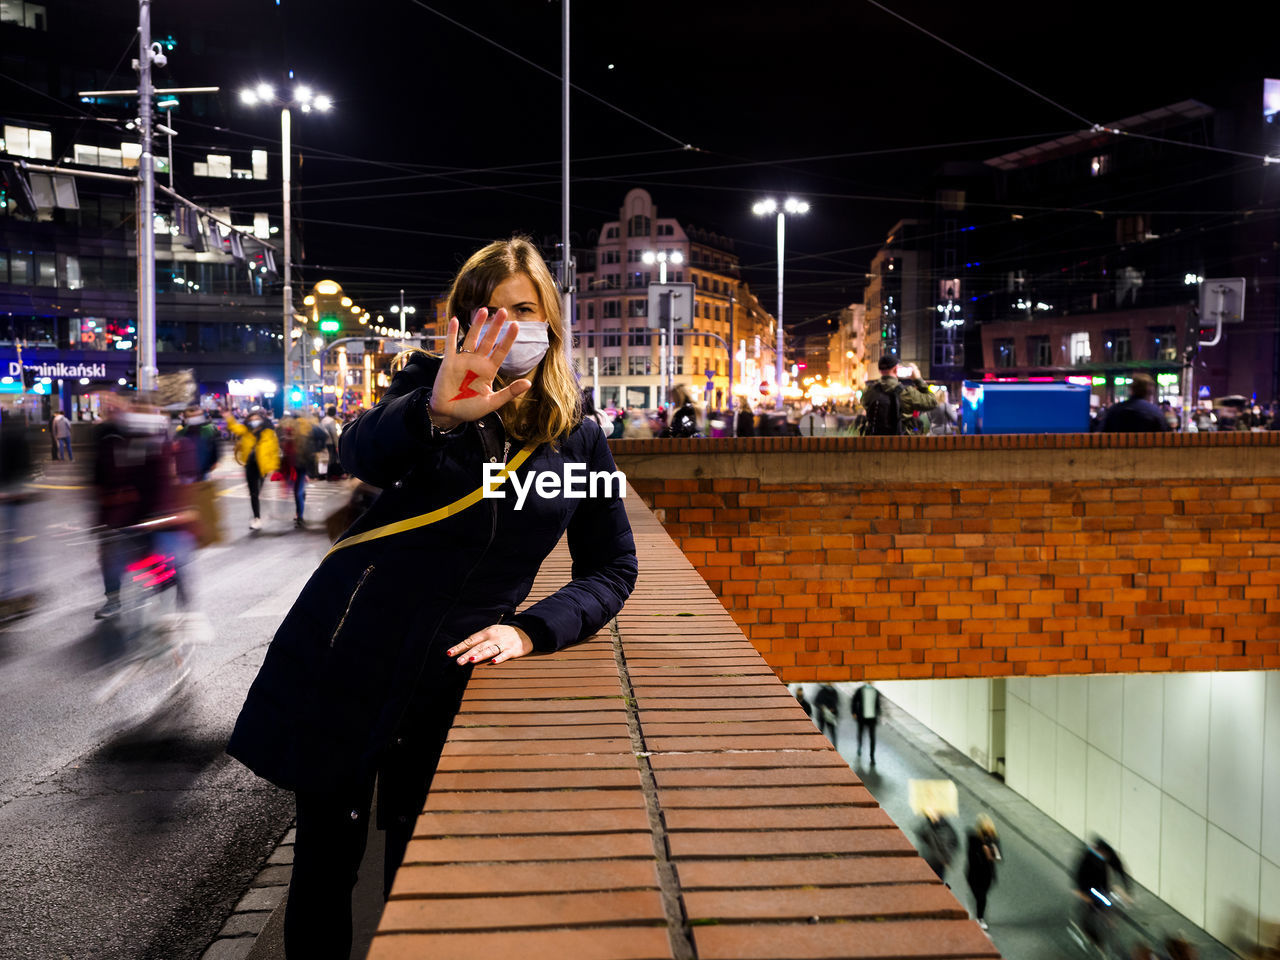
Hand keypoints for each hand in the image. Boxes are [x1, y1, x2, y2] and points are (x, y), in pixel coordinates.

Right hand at [429, 310, 532, 429]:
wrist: (448, 414)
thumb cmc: (470, 409)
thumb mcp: (492, 403)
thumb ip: (509, 392)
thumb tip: (528, 383)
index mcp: (489, 371)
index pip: (501, 351)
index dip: (508, 338)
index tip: (516, 325)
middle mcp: (477, 362)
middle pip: (488, 340)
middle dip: (495, 326)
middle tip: (503, 311)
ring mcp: (463, 361)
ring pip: (471, 338)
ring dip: (477, 324)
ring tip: (483, 310)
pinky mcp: (449, 362)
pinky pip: (450, 345)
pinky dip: (452, 333)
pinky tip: (454, 320)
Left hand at [447, 624, 533, 665]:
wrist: (524, 632)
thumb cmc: (503, 634)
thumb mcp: (490, 632)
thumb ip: (479, 640)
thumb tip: (463, 648)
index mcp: (486, 633)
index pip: (470, 640)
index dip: (460, 647)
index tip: (449, 653)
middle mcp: (493, 637)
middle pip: (478, 647)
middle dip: (467, 654)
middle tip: (458, 662)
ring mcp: (503, 643)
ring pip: (490, 650)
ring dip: (480, 655)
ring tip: (471, 660)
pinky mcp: (512, 650)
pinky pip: (505, 654)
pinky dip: (500, 658)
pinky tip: (494, 662)